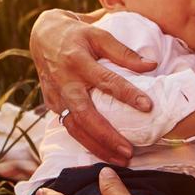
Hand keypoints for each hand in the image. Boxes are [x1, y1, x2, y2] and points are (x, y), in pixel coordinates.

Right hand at [29, 9, 157, 163]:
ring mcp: (55, 96)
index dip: (127, 94)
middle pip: (84, 115)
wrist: (42, 36)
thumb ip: (124, 52)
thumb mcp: (99, 35)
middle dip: (106, 136)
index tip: (148, 106)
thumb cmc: (76, 35)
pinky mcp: (51, 105)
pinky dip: (86, 142)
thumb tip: (152, 65)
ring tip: (121, 159)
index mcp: (77, 61)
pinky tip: (104, 152)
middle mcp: (64, 82)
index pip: (105, 80)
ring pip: (74, 128)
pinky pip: (69, 128)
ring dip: (97, 147)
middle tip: (129, 151)